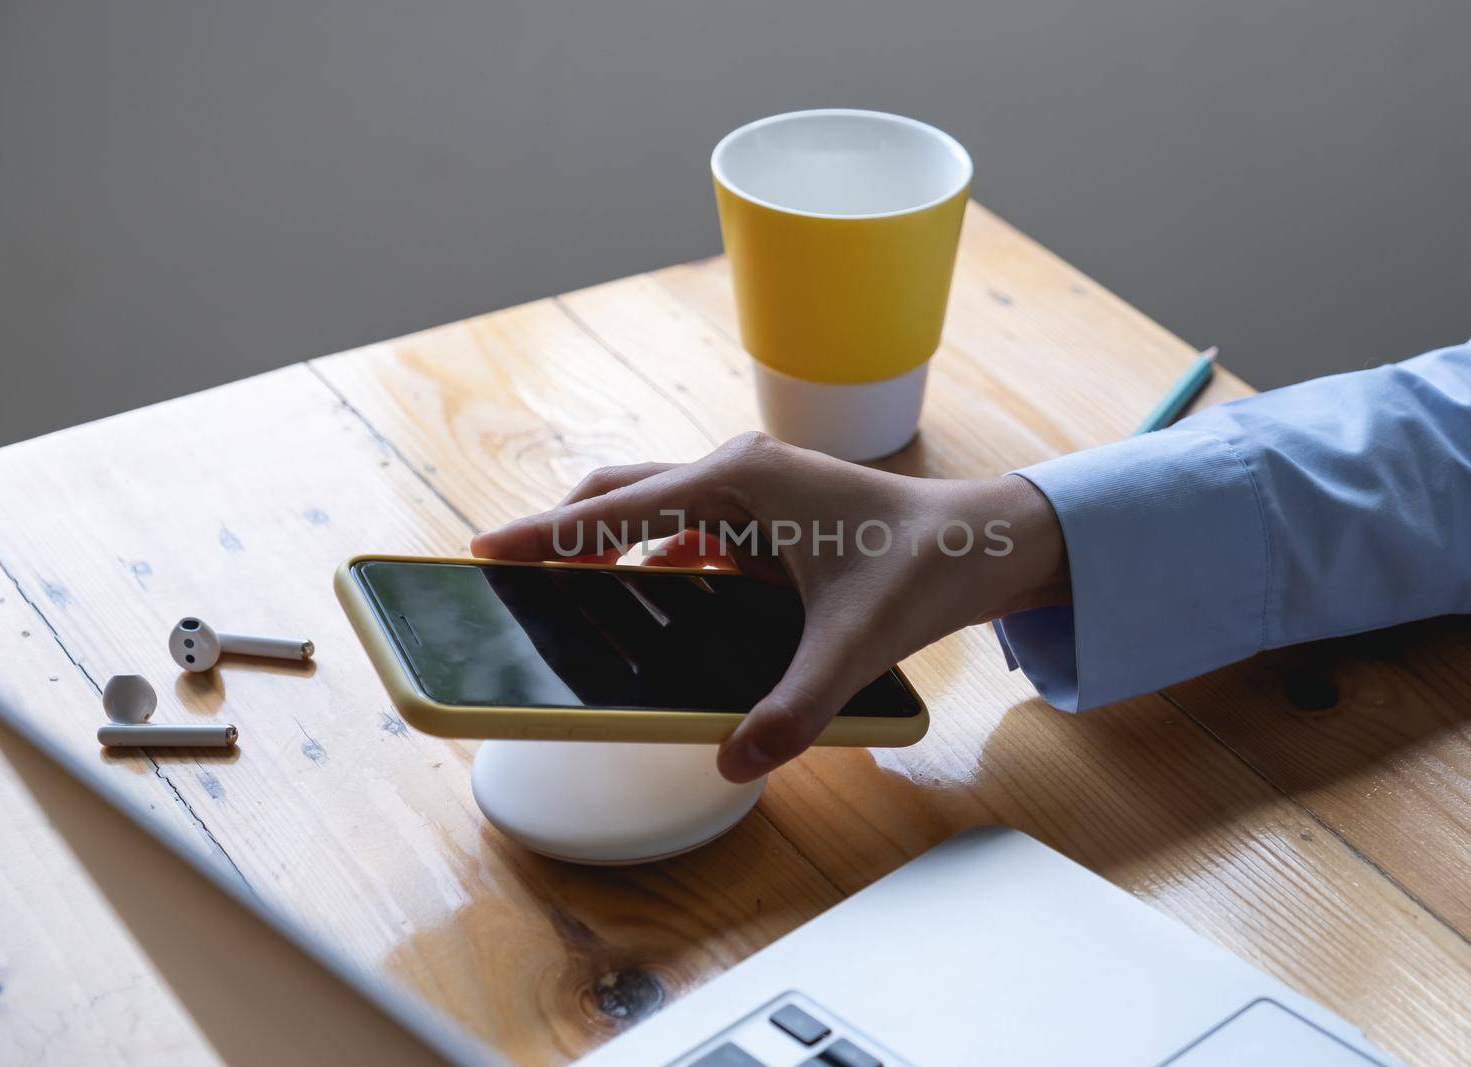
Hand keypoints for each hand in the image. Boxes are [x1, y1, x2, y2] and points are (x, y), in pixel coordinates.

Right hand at [471, 432, 1067, 781]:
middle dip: (568, 537)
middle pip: (622, 496)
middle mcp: (737, 472)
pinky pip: (691, 532)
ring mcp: (752, 489)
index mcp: (740, 482)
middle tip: (519, 583)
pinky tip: (662, 609)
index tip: (484, 551)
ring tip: (578, 605)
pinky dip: (662, 563)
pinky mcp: (766, 513)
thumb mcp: (855, 643)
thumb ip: (795, 706)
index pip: (617, 509)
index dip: (545, 535)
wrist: (986, 541)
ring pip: (654, 511)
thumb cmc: (925, 568)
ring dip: (615, 551)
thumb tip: (732, 760)